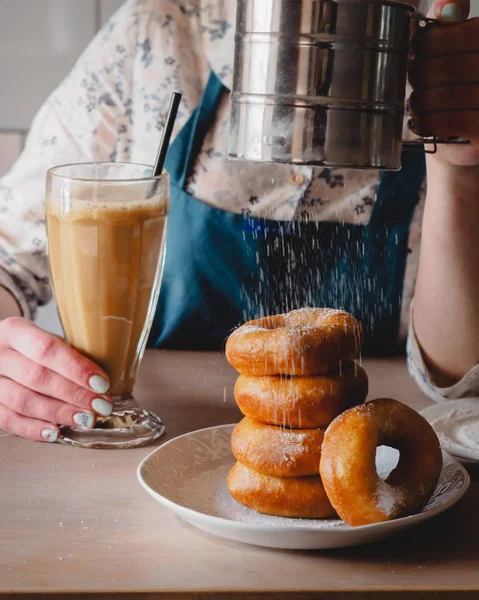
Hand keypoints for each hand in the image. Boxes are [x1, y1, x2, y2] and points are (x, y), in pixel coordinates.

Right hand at [0, 317, 112, 441]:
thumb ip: (66, 354)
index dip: (76, 368)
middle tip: (101, 405)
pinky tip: (56, 433)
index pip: (46, 349)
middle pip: (37, 377)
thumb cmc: (29, 348)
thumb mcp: (45, 339)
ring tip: (86, 419)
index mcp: (14, 331)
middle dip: (74, 394)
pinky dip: (33, 429)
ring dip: (59, 413)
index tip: (101, 383)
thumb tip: (100, 379)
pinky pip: (8, 420)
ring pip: (23, 401)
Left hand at [408, 0, 478, 165]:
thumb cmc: (460, 91)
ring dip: (420, 101)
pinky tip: (420, 122)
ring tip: (416, 104)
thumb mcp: (457, 54)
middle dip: (420, 73)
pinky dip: (427, 121)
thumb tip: (446, 7)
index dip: (430, 41)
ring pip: (445, 95)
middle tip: (414, 80)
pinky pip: (449, 120)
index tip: (416, 49)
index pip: (464, 34)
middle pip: (449, 66)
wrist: (470, 143)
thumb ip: (453, 26)